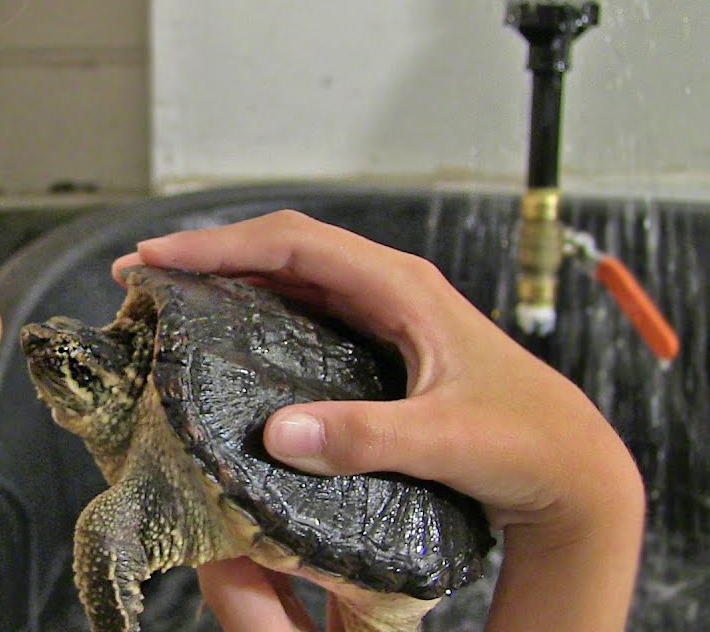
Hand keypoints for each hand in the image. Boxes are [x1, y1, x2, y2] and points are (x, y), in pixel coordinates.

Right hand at [112, 210, 644, 631]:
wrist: (569, 466)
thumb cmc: (526, 442)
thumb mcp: (449, 439)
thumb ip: (369, 436)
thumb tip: (280, 433)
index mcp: (402, 287)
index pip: (294, 243)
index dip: (221, 245)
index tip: (160, 259)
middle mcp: (386, 289)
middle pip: (281, 249)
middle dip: (208, 255)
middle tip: (140, 275)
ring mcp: (381, 314)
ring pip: (288, 277)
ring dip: (226, 280)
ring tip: (166, 298)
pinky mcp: (376, 344)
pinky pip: (301, 311)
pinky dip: (253, 310)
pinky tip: (222, 334)